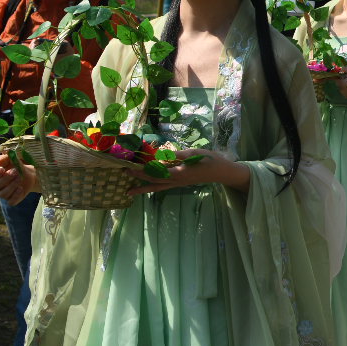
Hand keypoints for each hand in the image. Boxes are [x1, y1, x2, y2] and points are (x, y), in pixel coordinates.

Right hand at [0, 152, 36, 202]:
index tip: (2, 169)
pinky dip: (16, 195)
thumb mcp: (10, 159)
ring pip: (3, 194)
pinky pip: (11, 202)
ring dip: (12, 185)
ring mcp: (2, 193)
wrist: (28, 174)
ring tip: (19, 178)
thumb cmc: (16, 165)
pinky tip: (20, 188)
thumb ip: (3, 158)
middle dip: (6, 178)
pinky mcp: (11, 199)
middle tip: (15, 171)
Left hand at [127, 149, 249, 193]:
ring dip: (143, 188)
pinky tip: (151, 185)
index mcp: (177, 173)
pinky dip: (154, 186)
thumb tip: (159, 154)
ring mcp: (178, 183)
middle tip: (124, 174)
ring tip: (130, 191)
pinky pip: (163, 186)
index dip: (141, 170)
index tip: (129, 166)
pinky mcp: (181, 182)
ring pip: (157, 187)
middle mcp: (175, 181)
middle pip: (153, 181)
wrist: (222, 171)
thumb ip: (175, 155)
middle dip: (138, 179)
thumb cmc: (209, 161)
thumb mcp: (192, 154)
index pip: (154, 173)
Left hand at [328, 67, 346, 99]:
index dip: (339, 77)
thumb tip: (340, 68)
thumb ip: (346, 69)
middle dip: (342, 81)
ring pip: (342, 88)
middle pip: (339, 84)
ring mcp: (345, 94)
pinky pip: (345, 91)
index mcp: (343, 84)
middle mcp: (342, 90)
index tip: (343, 74)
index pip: (336, 80)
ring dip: (344, 85)